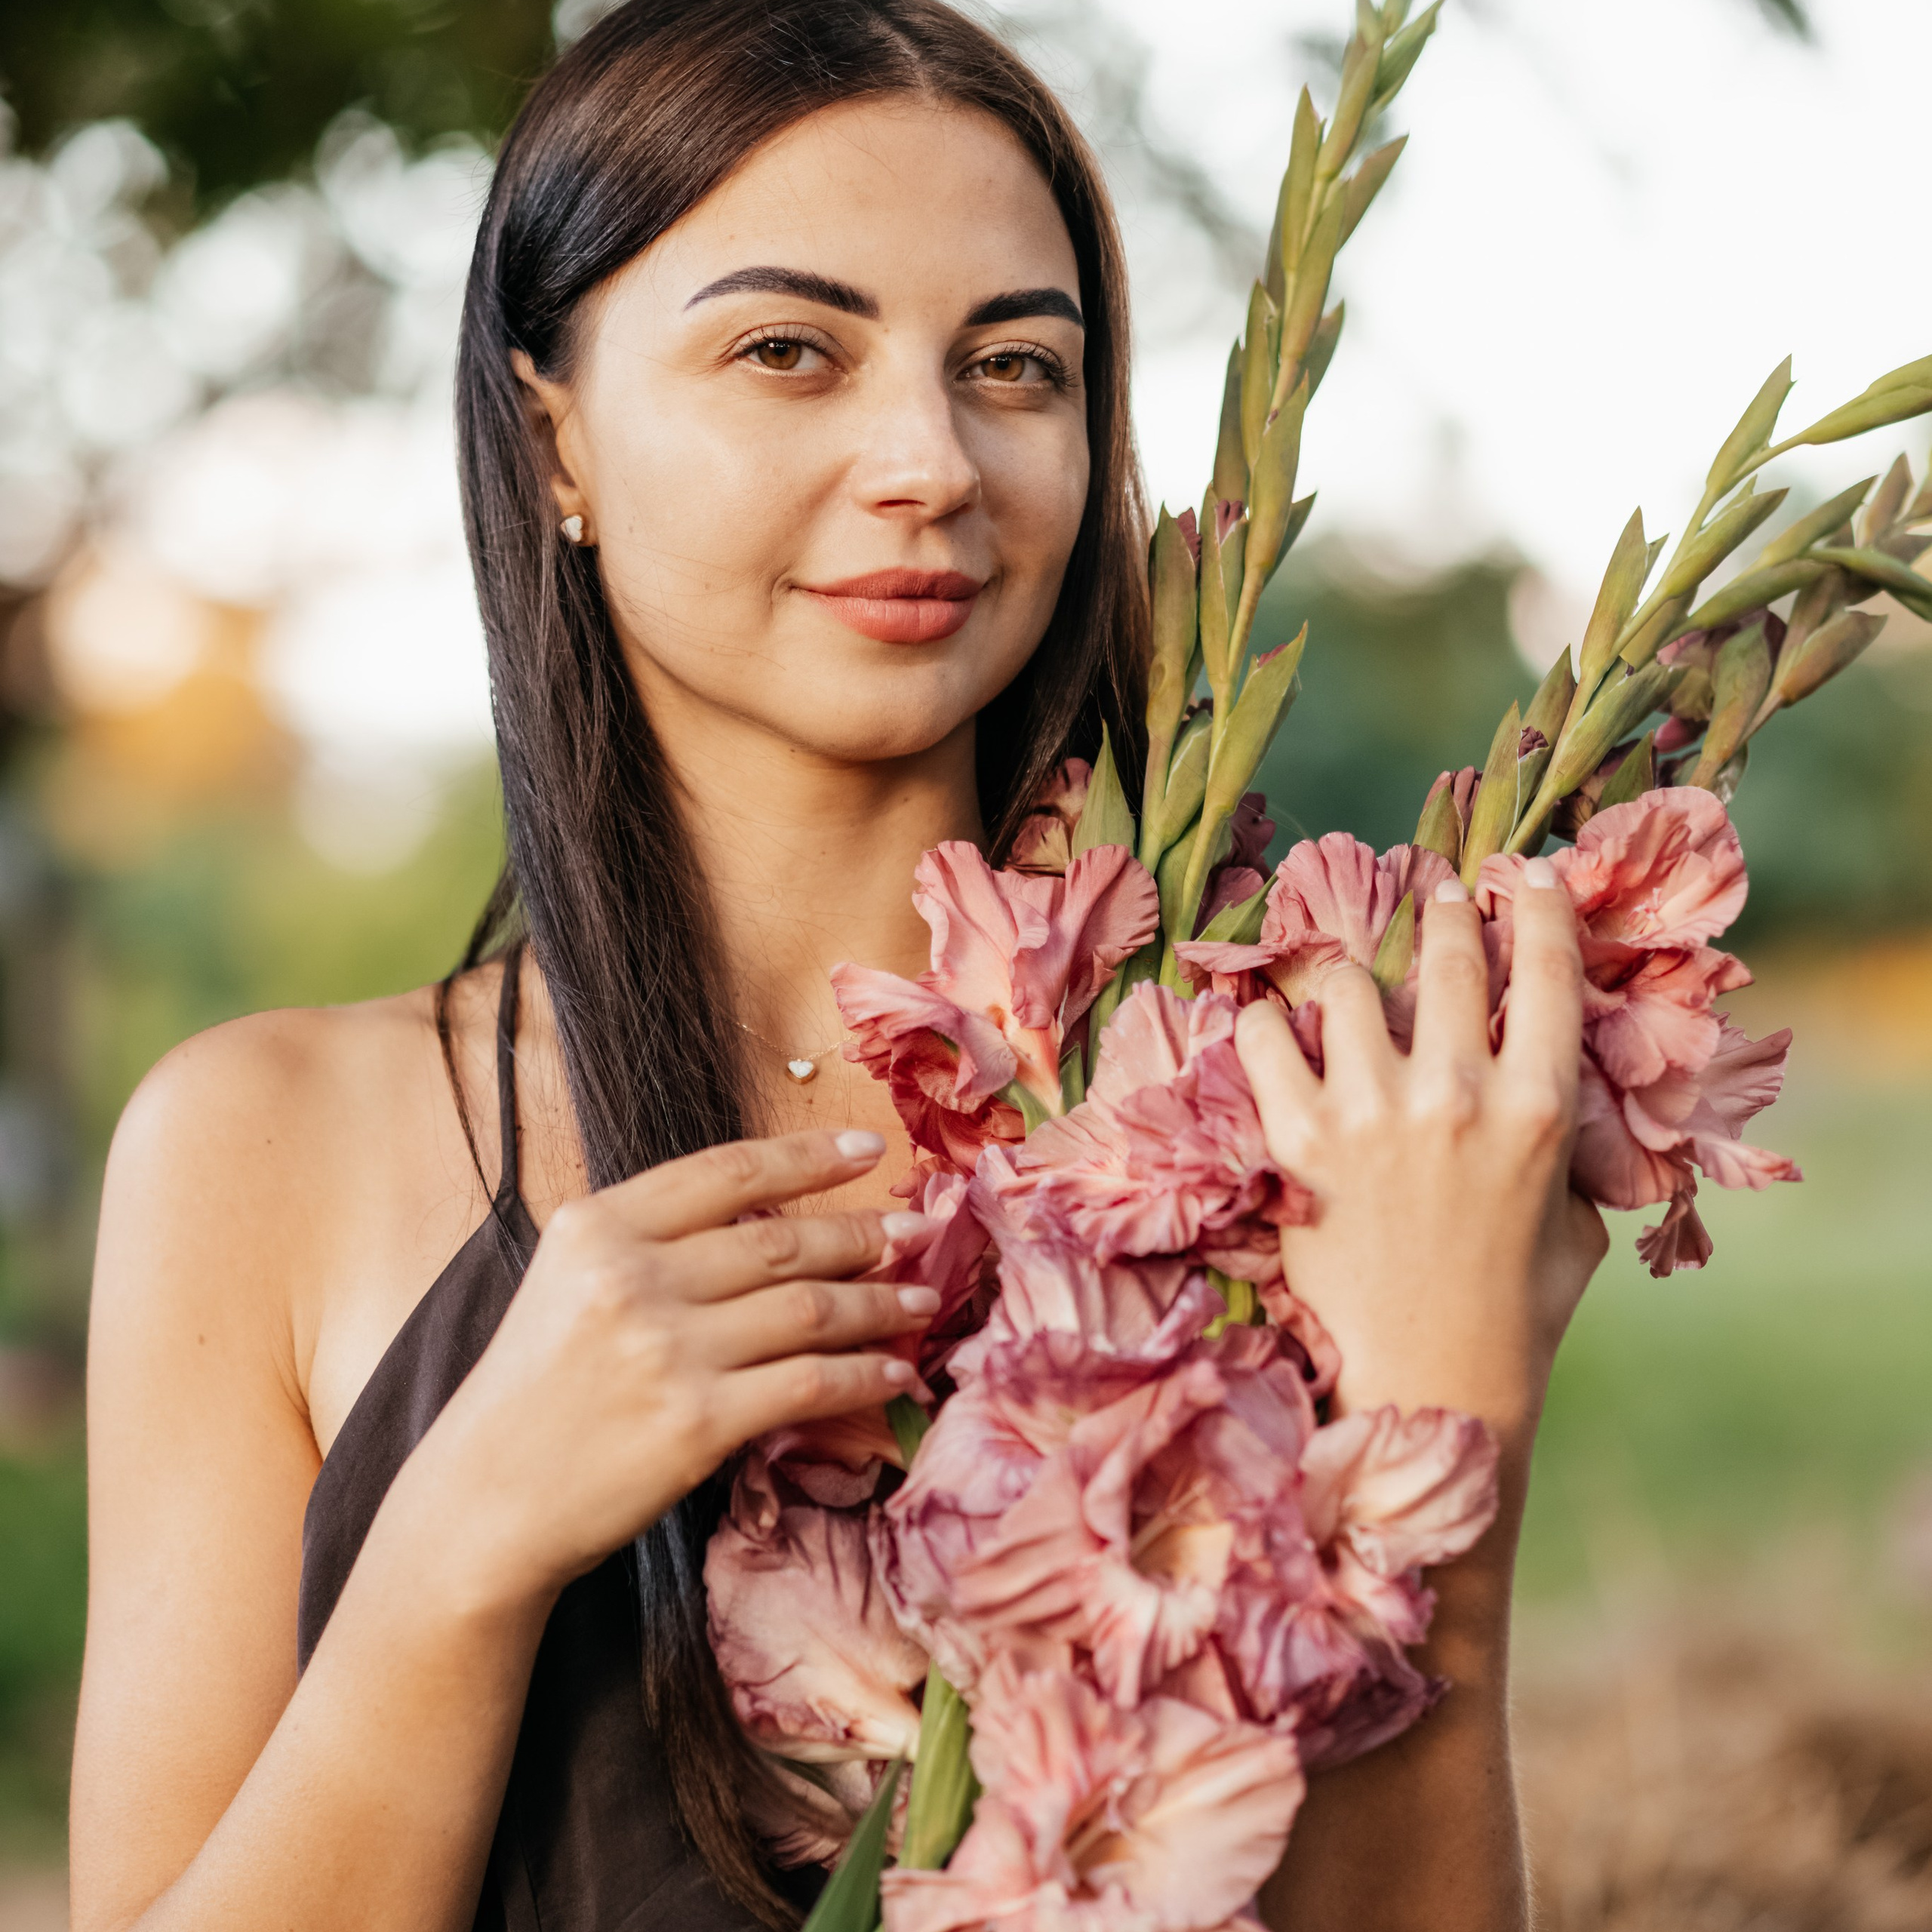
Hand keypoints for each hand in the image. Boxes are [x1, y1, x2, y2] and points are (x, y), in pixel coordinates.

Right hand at [404, 1128, 932, 1607]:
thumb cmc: (532, 1394)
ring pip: (808, 1308)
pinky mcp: (696, 1423)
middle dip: (862, 1232)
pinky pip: (808, 1384)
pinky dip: (862, 1375)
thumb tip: (774, 1217)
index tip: (868, 1148)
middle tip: (918, 1229)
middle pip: (780, 1239)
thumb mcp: (568, 1283)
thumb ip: (653, 1242)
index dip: (807, 1156)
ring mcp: (667, 1350)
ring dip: (878, 1303)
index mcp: (599, 1226)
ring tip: (922, 1300)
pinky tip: (894, 1372)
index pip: (728, 1171)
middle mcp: (633, 1276)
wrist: (483, 1504)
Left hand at [1236, 860, 1607, 1450]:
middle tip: (1437, 897)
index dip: (1535, 907)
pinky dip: (1267, 1028)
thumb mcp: (1580, 1216)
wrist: (1430, 1385)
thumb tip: (1558, 1069)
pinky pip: (1266, 1037)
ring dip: (1352, 982)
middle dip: (1444, 913)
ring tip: (1351, 994)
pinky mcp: (1297, 1140)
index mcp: (1540, 1107)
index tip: (1524, 875)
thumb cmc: (1517, 1309)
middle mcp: (1457, 1093)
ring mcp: (1371, 1111)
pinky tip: (1276, 1033)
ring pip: (1348, 983)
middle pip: (1447, 955)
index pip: (1544, 970)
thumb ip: (1573, 1136)